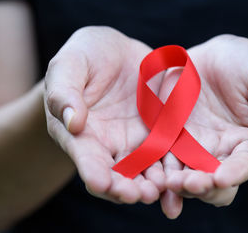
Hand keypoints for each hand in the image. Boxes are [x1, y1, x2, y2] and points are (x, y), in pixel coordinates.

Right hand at [44, 26, 165, 203]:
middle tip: (139, 195)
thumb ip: (65, 92)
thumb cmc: (84, 57)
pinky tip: (182, 174)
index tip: (100, 183)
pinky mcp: (159, 132)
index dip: (92, 171)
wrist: (115, 53)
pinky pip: (167, 152)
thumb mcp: (69, 65)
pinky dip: (173, 166)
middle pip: (117, 173)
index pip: (85, 157)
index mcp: (81, 133)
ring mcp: (136, 141)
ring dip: (152, 183)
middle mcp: (108, 144)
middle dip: (126, 187)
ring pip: (145, 169)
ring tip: (161, 190)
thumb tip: (72, 123)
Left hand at [159, 35, 247, 217]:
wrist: (214, 55)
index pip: (244, 165)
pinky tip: (150, 175)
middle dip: (202, 186)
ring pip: (184, 174)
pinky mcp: (169, 137)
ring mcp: (192, 146)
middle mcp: (220, 152)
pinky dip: (156, 170)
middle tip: (190, 184)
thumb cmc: (247, 65)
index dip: (235, 173)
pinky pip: (161, 157)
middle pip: (212, 180)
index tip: (221, 178)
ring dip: (176, 184)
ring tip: (167, 182)